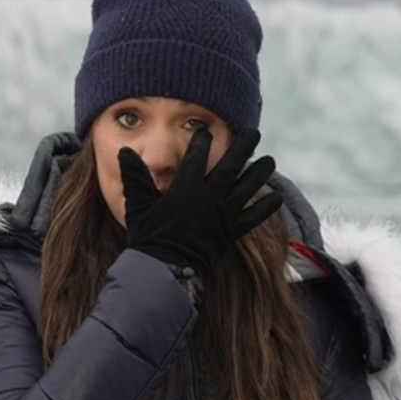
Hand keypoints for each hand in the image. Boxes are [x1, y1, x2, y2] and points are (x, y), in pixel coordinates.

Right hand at [119, 127, 282, 279]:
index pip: (197, 157)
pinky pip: (251, 219)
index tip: (207, 129)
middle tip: (254, 132)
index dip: (202, 141)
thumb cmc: (148, 238)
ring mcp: (221, 216)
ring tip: (270, 160)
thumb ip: (134, 177)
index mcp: (185, 189)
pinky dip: (264, 209)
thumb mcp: (137, 204)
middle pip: (229, 167)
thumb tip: (124, 152)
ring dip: (259, 174)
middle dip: (242, 148)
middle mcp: (207, 198)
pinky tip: (276, 198)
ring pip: (245, 189)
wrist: (164, 270)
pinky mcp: (228, 233)